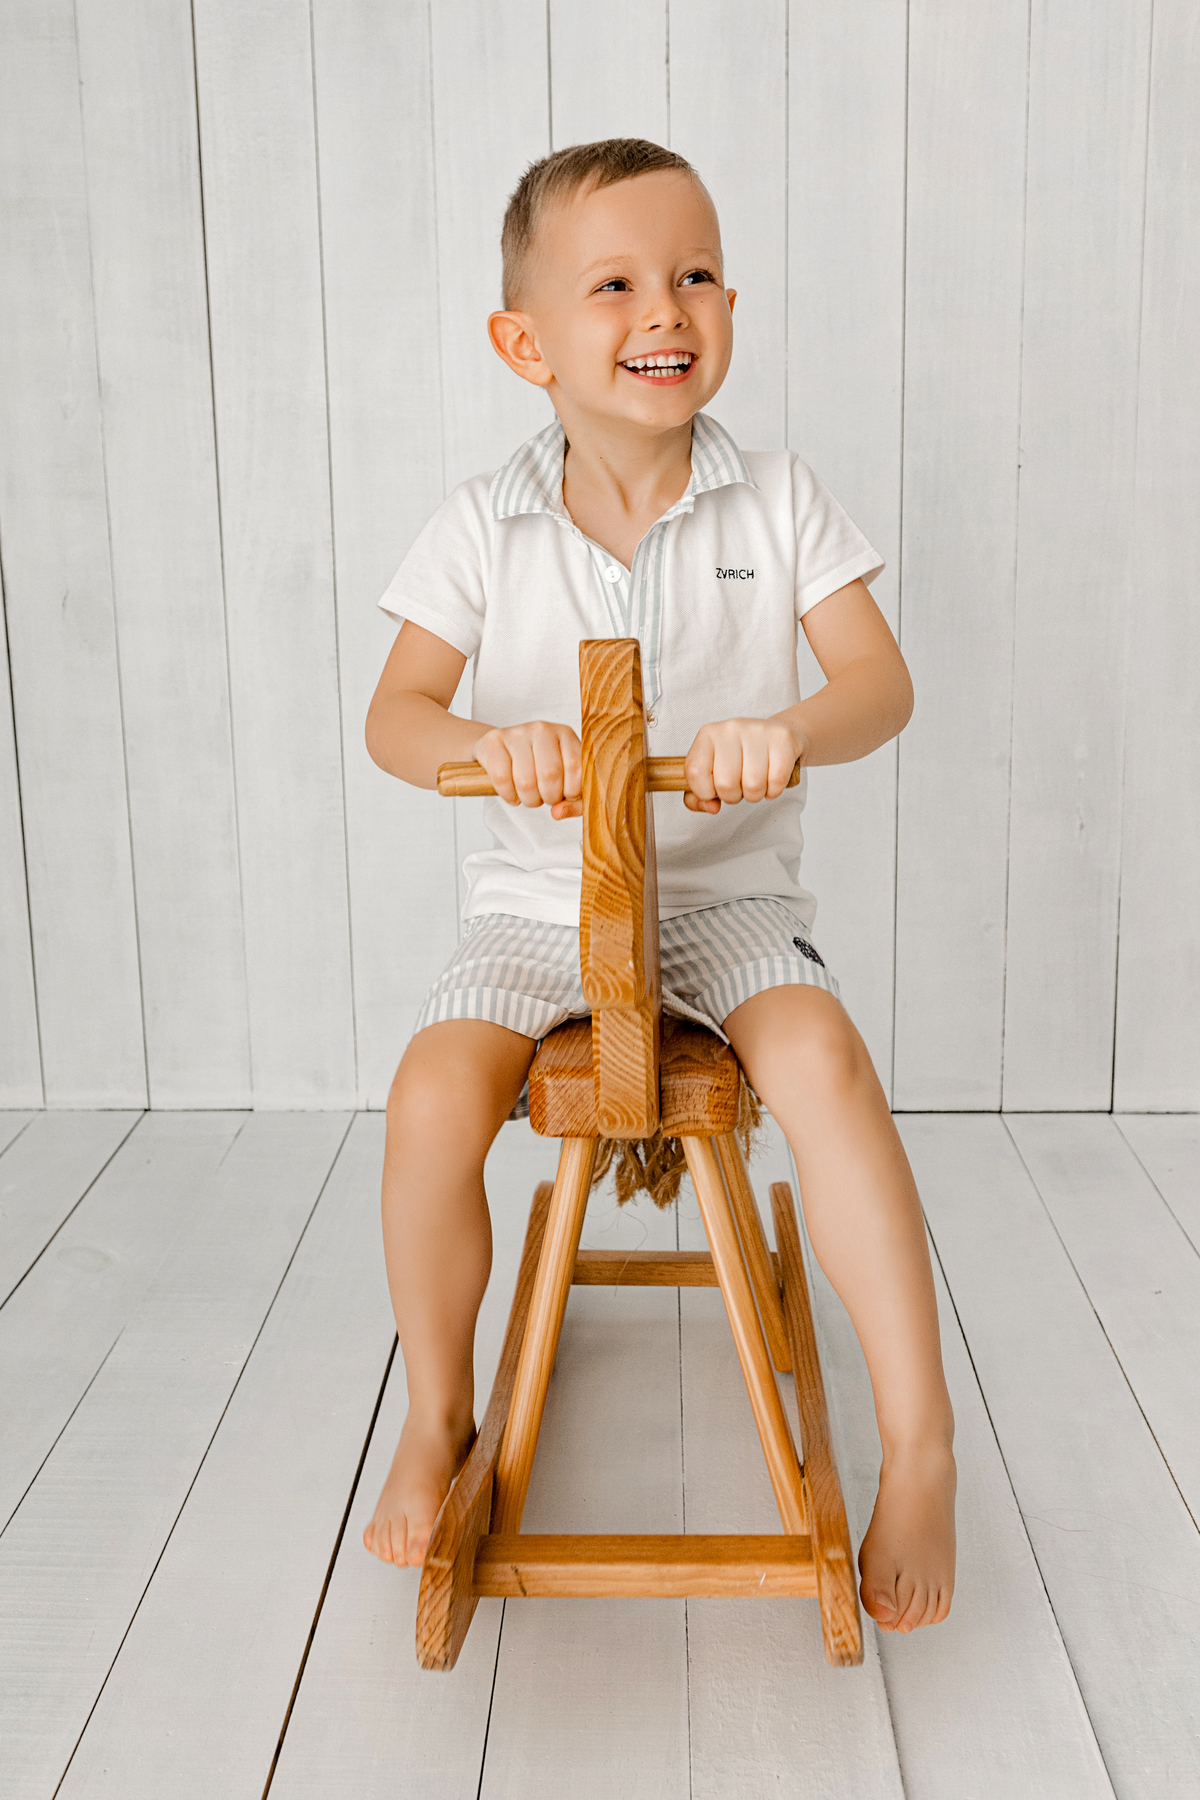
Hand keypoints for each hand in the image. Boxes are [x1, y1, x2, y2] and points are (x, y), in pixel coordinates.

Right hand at [473, 721, 582, 817]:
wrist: (502, 751)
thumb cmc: (538, 768)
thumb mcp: (564, 781)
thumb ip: (574, 803)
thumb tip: (558, 812)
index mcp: (565, 734)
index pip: (576, 766)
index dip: (572, 791)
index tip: (566, 796)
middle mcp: (542, 729)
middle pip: (550, 774)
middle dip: (549, 797)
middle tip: (545, 798)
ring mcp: (516, 733)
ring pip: (525, 780)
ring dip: (529, 799)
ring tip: (529, 797)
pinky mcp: (493, 741)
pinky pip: (501, 779)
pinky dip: (508, 795)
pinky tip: (512, 795)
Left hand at [682, 717, 805, 813]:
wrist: (776, 736)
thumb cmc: (742, 757)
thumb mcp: (714, 771)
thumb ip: (700, 796)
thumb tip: (711, 807)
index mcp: (708, 735)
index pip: (695, 772)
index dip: (704, 792)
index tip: (714, 791)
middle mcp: (730, 729)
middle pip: (725, 783)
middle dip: (733, 796)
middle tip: (739, 788)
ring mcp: (757, 731)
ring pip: (753, 784)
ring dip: (755, 795)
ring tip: (755, 784)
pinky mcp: (782, 738)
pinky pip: (777, 780)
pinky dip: (774, 790)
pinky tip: (771, 782)